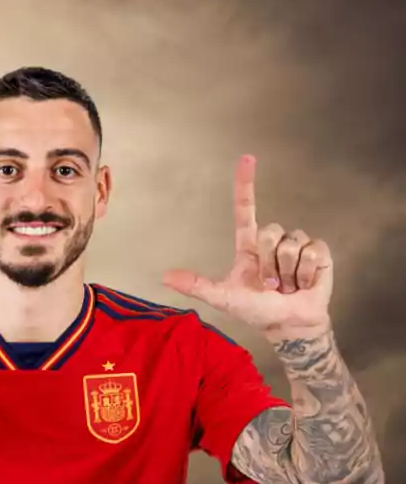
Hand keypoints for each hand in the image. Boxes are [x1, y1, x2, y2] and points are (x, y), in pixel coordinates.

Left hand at [162, 155, 333, 338]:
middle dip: (269, 263)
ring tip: (286, 286)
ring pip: (290, 244)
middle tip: (270, 284)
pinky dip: (306, 273)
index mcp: (248, 244)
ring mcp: (296, 244)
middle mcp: (272, 240)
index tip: (247, 158)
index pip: (245, 208)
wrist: (288, 325)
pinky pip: (312, 252)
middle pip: (269, 232)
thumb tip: (165, 277)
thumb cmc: (256, 309)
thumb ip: (197, 286)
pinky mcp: (319, 253)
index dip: (245, 184)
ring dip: (287, 272)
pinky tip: (304, 283)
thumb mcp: (223, 298)